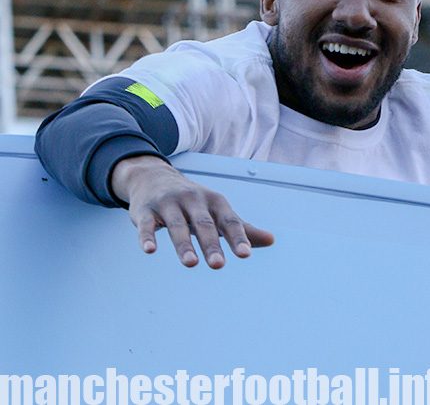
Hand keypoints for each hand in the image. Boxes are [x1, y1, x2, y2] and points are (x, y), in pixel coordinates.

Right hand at [111, 155, 274, 267]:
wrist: (154, 177)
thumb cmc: (193, 202)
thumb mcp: (217, 211)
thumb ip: (241, 228)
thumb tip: (272, 240)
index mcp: (214, 202)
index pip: (229, 221)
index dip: (237, 237)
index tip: (245, 254)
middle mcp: (193, 200)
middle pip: (204, 224)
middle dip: (211, 244)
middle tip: (219, 265)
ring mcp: (168, 204)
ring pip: (177, 226)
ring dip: (184, 244)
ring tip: (190, 263)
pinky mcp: (145, 211)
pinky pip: (146, 225)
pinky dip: (147, 237)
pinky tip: (150, 250)